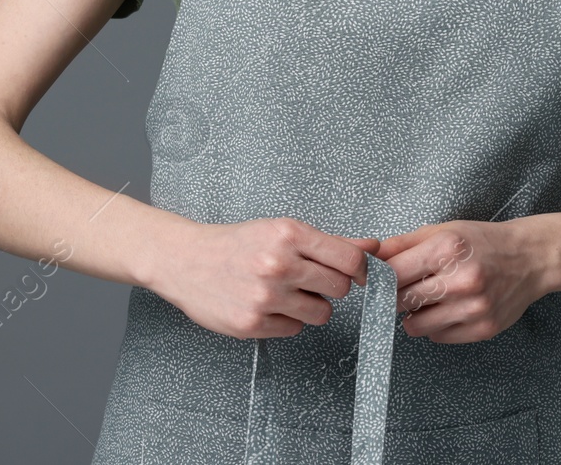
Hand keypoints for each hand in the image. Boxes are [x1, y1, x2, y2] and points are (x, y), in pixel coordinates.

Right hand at [148, 217, 380, 339]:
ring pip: (321, 313)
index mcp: (289, 234)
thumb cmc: (236, 243)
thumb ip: (330, 242)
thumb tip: (374, 246)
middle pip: (340, 288)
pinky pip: (294, 329)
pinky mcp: (252, 324)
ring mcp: (265, 296)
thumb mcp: (282, 231)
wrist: (186, 260)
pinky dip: (285, 320)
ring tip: (286, 293)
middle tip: (308, 279)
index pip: (350, 259)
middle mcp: (278, 264)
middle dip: (329, 286)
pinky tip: (266, 305)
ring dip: (310, 306)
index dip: (359, 269)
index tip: (355, 273)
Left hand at [375, 220, 546, 343]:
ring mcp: (474, 308)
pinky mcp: (483, 329)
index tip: (380, 280)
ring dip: (415, 314)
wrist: (531, 258)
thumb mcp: (443, 230)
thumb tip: (368, 257)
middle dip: (398, 296)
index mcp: (448, 249)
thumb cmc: (484, 242)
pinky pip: (438, 337)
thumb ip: (403, 244)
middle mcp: (462, 280)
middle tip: (408, 287)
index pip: (394, 274)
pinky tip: (449, 308)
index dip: (381, 278)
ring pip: (415, 326)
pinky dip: (436, 325)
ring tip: (431, 299)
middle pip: (401, 301)